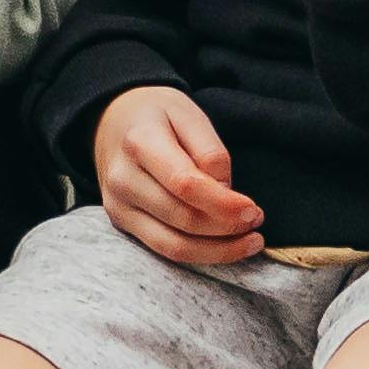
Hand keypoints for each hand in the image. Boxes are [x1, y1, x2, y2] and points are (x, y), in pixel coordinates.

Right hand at [95, 83, 269, 268]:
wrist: (112, 120)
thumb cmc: (157, 115)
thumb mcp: (189, 114)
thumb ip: (211, 153)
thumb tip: (226, 194)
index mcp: (139, 142)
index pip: (185, 184)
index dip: (223, 204)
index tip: (252, 210)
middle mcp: (122, 178)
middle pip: (183, 218)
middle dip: (227, 227)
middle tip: (256, 220)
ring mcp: (118, 204)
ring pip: (174, 245)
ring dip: (218, 250)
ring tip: (250, 241)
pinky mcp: (121, 222)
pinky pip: (164, 250)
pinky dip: (200, 254)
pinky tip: (224, 247)